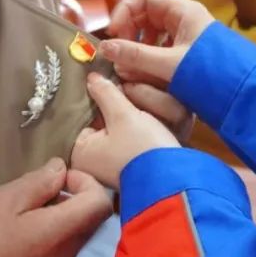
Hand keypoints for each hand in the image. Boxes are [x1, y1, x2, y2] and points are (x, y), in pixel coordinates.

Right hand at [0, 158, 111, 256]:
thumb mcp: (5, 196)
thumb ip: (41, 181)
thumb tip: (61, 169)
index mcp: (57, 234)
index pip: (100, 205)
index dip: (86, 183)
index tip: (59, 178)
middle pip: (89, 224)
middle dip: (74, 201)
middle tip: (39, 193)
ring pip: (74, 242)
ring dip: (62, 223)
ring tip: (27, 216)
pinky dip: (50, 244)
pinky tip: (20, 240)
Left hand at [72, 73, 181, 188]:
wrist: (175, 179)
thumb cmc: (143, 148)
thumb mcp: (123, 114)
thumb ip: (105, 93)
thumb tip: (91, 77)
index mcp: (81, 153)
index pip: (83, 116)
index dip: (98, 98)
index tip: (112, 83)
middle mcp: (92, 164)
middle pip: (100, 124)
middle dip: (114, 108)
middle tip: (127, 92)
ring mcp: (111, 168)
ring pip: (116, 131)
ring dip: (128, 117)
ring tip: (140, 107)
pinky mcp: (131, 168)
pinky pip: (129, 141)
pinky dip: (137, 130)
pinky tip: (148, 121)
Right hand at [100, 0, 215, 87]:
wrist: (245, 95)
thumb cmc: (212, 74)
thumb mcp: (169, 64)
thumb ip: (135, 56)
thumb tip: (105, 49)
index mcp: (183, 11)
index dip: (125, 12)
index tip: (114, 34)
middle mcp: (185, 19)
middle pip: (147, 16)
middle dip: (130, 34)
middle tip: (119, 54)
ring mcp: (188, 36)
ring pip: (154, 35)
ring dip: (138, 49)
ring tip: (131, 68)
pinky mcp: (190, 54)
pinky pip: (163, 50)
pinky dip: (150, 59)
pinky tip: (146, 75)